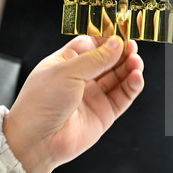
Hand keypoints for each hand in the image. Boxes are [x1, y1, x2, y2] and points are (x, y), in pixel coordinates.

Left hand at [2, 36, 143, 172]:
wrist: (36, 141)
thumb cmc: (40, 103)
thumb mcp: (67, 72)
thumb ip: (95, 58)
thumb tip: (117, 44)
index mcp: (66, 62)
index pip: (91, 44)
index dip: (106, 38)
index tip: (121, 32)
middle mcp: (81, 78)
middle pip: (108, 59)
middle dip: (121, 52)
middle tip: (132, 46)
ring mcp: (93, 96)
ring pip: (118, 77)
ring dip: (129, 67)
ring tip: (136, 61)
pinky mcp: (104, 113)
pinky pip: (123, 96)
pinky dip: (132, 86)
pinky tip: (136, 77)